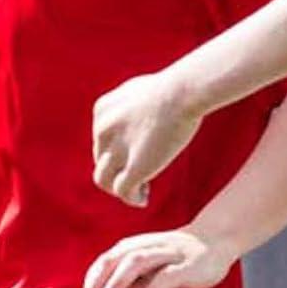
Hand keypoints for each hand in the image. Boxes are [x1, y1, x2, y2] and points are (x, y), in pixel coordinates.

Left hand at [81, 228, 235, 287]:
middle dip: (97, 285)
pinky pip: (167, 274)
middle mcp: (145, 247)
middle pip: (113, 261)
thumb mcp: (151, 273)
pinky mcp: (187, 264)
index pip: (103, 265)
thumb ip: (137, 282)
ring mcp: (166, 254)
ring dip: (118, 281)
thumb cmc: (176, 260)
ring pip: (136, 262)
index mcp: (131, 250)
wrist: (216, 241)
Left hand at [92, 70, 202, 206]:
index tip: (136, 154)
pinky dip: (131, 198)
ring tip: (141, 188)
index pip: (101, 141)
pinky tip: (143, 199)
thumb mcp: (140, 92)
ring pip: (103, 180)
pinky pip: (123, 192)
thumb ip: (129, 109)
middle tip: (142, 173)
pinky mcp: (134, 167)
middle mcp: (103, 130)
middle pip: (102, 160)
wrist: (185, 91)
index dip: (116, 151)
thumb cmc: (175, 88)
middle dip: (119, 168)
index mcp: (102, 111)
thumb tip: (135, 125)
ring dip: (119, 187)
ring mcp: (116, 150)